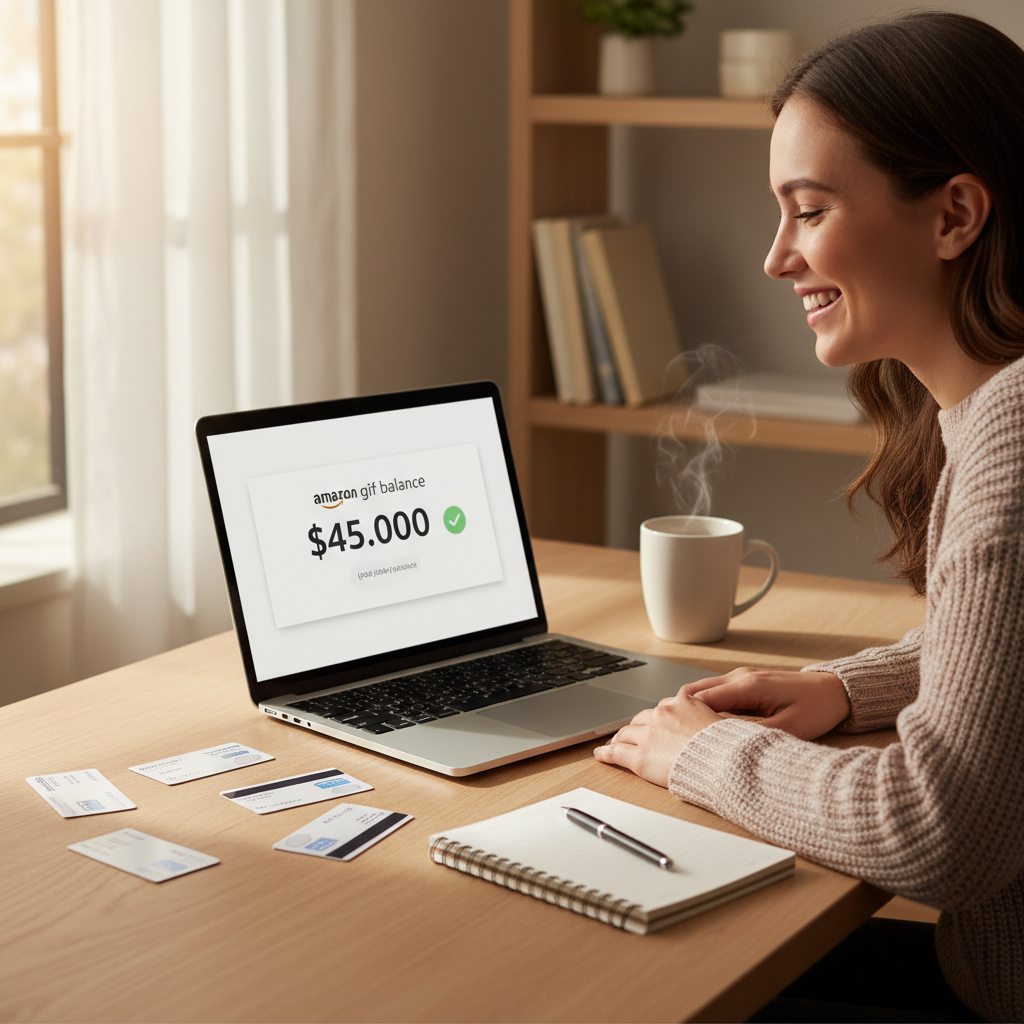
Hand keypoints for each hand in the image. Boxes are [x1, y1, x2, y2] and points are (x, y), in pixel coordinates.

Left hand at [593, 693, 723, 787]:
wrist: (724, 763)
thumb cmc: (728, 747)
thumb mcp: (722, 721)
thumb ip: (706, 718)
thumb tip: (710, 722)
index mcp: (683, 703)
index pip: (662, 708)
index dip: (656, 719)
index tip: (654, 724)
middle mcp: (662, 714)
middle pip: (641, 719)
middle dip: (636, 728)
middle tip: (631, 735)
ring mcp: (649, 735)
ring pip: (626, 733)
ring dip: (619, 738)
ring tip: (614, 743)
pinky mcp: (640, 756)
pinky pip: (616, 752)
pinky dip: (606, 752)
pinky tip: (601, 754)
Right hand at [680, 668, 850, 739]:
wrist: (836, 691)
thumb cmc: (817, 708)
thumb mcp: (787, 728)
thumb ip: (751, 732)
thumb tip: (720, 739)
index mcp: (747, 685)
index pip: (700, 700)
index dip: (683, 719)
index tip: (674, 739)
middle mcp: (739, 676)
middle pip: (692, 692)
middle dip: (679, 714)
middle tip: (673, 739)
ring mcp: (740, 677)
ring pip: (701, 691)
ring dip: (691, 711)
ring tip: (687, 736)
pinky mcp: (745, 682)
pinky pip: (714, 693)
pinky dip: (704, 708)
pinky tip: (707, 727)